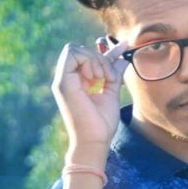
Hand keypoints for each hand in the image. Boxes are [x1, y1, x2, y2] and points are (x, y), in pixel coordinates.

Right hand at [51, 40, 129, 156]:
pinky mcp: (62, 83)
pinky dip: (88, 61)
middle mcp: (68, 79)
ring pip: (74, 49)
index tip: (125, 47)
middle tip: (110, 77)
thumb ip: (114, 75)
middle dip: (100, 57)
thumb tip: (123, 60)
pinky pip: (72, 54)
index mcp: (77, 82)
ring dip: (95, 60)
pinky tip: (96, 78)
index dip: (106, 52)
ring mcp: (63, 80)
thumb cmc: (101, 124)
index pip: (88, 57)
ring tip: (104, 79)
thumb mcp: (111, 94)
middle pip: (80, 49)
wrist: (94, 141)